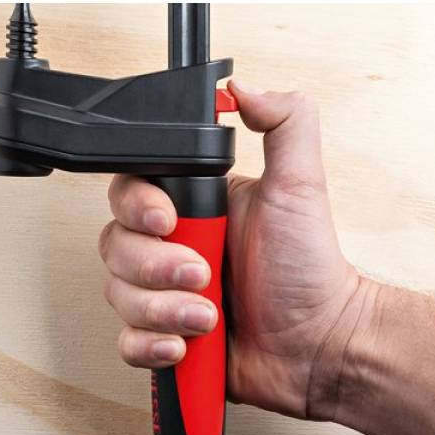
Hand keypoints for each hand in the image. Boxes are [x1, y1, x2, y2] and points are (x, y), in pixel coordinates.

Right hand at [98, 81, 363, 419]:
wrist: (318, 343)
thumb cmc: (309, 269)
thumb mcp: (300, 186)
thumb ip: (283, 124)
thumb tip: (242, 89)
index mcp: (191, 209)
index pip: (129, 194)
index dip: (138, 208)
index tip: (170, 220)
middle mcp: (169, 249)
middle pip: (116, 246)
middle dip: (156, 266)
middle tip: (203, 273)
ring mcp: (163, 293)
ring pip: (118, 294)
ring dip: (162, 308)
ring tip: (208, 316)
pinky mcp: (164, 335)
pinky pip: (127, 341)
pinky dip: (149, 344)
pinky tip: (184, 343)